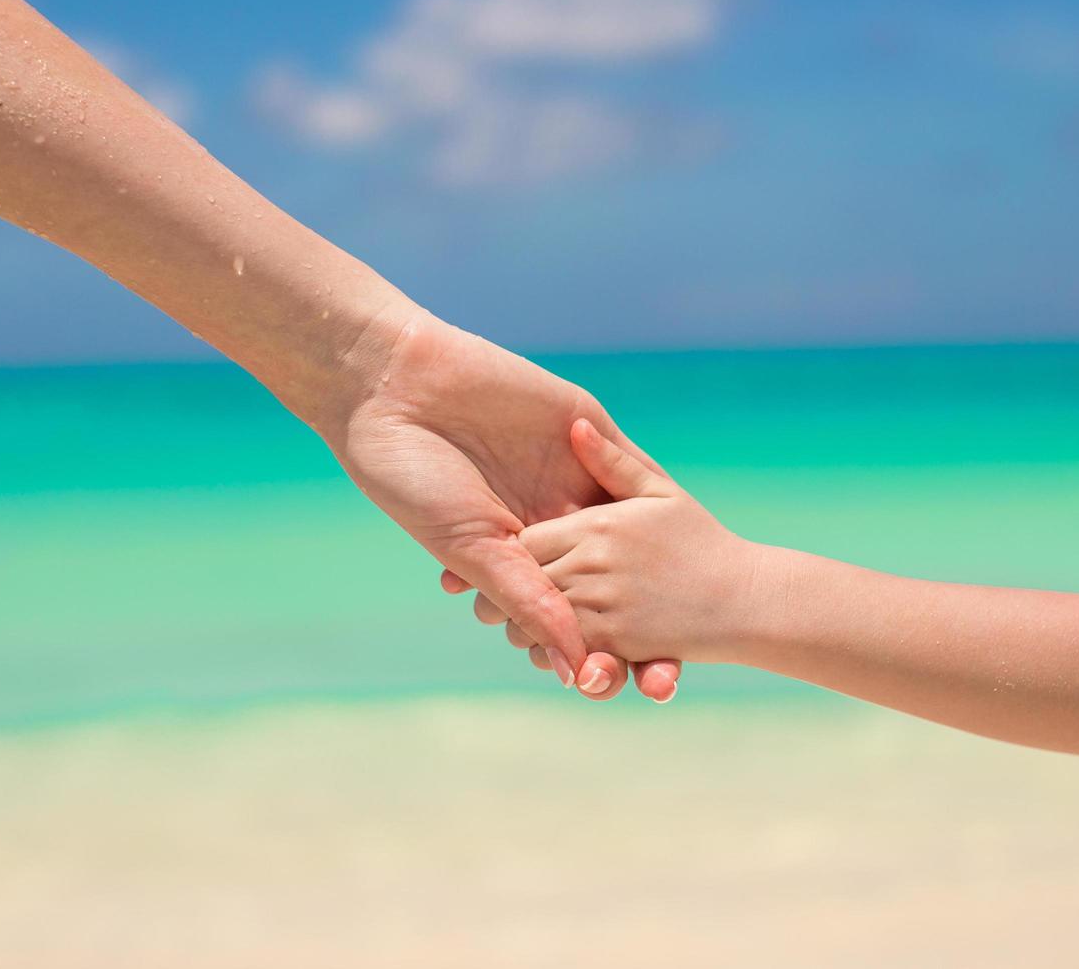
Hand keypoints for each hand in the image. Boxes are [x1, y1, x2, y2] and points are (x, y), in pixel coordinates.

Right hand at [329, 305, 681, 700]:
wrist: (393, 388)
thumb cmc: (413, 477)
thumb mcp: (473, 548)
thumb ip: (528, 601)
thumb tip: (573, 666)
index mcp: (516, 553)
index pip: (567, 610)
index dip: (594, 651)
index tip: (616, 691)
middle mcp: (549, 517)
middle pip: (609, 582)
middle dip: (638, 631)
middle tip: (664, 683)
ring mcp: (570, 472)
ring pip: (630, 530)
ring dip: (659, 575)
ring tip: (685, 631)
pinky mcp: (584, 428)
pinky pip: (632, 465)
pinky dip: (657, 499)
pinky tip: (683, 538)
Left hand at [509, 419, 758, 676]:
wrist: (745, 599)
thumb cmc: (702, 542)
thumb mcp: (660, 493)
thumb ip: (611, 463)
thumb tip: (575, 424)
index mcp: (597, 525)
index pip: (525, 542)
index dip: (520, 555)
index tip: (530, 561)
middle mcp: (593, 563)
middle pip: (524, 582)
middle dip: (518, 592)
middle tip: (520, 595)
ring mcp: (603, 605)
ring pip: (535, 620)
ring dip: (531, 625)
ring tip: (541, 620)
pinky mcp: (615, 643)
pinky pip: (563, 649)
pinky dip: (556, 650)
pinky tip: (567, 643)